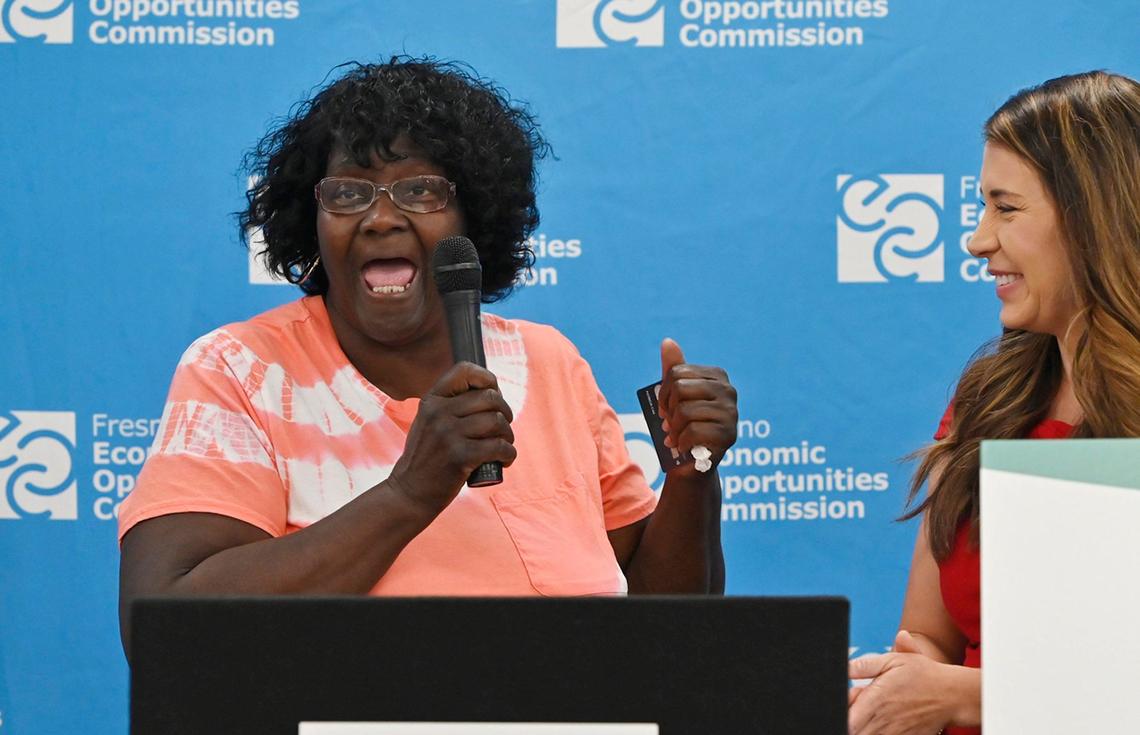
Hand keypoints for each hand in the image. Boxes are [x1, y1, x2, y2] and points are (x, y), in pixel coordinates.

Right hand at [388, 362, 515, 513]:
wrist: (409, 492)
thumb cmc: (427, 458)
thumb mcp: (429, 422)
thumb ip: (452, 406)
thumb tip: (493, 392)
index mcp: (432, 400)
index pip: (465, 370)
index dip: (488, 379)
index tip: (494, 396)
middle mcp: (439, 412)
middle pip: (490, 398)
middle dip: (505, 413)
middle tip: (503, 429)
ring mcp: (448, 434)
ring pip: (497, 421)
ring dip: (508, 436)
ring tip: (503, 446)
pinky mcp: (460, 456)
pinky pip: (499, 446)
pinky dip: (509, 454)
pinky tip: (503, 461)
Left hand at [657, 338, 736, 477]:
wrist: (694, 462)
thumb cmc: (684, 425)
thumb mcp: (676, 396)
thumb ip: (673, 368)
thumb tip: (667, 341)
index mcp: (718, 376)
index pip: (676, 373)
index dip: (663, 394)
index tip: (666, 408)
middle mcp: (729, 390)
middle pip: (680, 389)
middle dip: (668, 411)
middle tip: (671, 425)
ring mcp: (732, 412)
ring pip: (684, 411)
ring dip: (674, 430)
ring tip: (677, 437)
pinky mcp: (729, 435)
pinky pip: (692, 431)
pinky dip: (681, 442)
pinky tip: (684, 447)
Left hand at [847, 630, 958, 734]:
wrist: (952, 695)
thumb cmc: (922, 674)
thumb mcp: (892, 660)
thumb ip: (864, 665)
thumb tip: (843, 666)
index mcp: (876, 700)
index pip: (847, 719)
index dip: (840, 713)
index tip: (842, 705)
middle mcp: (883, 721)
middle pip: (853, 731)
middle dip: (848, 722)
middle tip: (853, 711)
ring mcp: (894, 734)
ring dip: (862, 729)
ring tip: (867, 718)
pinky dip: (877, 734)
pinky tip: (880, 725)